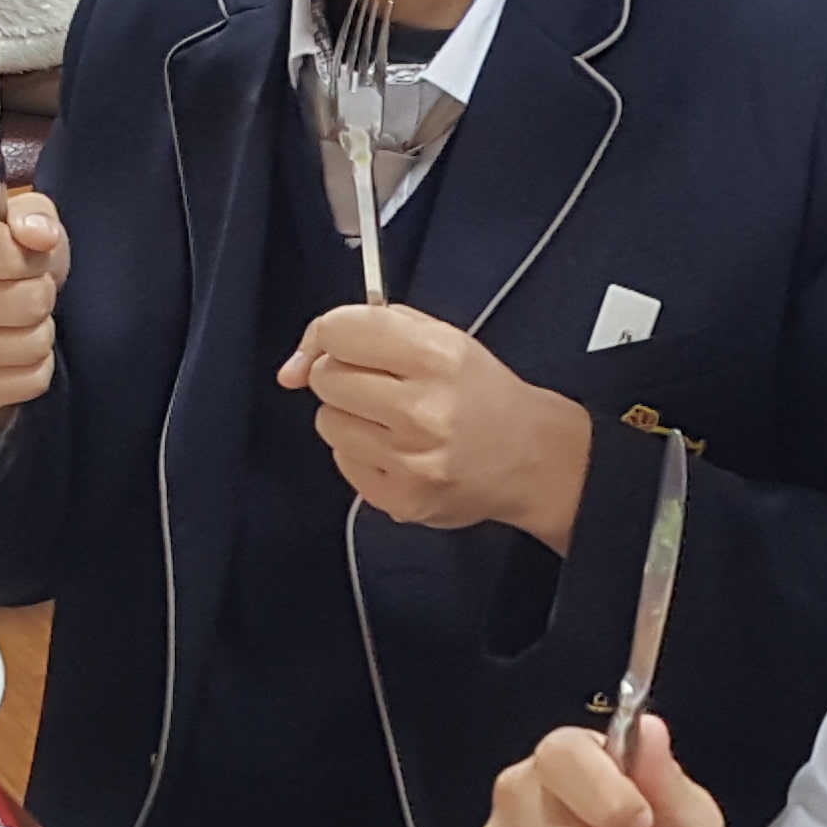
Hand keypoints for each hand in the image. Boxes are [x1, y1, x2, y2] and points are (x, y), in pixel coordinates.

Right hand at [0, 190, 65, 411]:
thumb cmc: (2, 254)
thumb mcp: (20, 215)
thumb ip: (33, 214)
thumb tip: (39, 237)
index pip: (8, 251)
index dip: (34, 255)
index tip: (24, 256)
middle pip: (28, 302)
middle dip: (41, 294)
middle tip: (24, 290)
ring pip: (31, 345)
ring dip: (40, 331)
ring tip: (18, 319)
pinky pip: (29, 382)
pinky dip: (35, 367)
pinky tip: (13, 349)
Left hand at [277, 303, 591, 547]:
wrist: (529, 457)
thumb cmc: (481, 394)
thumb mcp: (442, 337)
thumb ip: (372, 327)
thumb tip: (297, 363)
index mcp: (435, 357)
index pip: (339, 331)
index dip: (329, 335)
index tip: (339, 345)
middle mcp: (422, 410)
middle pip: (326, 379)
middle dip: (343, 377)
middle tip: (381, 385)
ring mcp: (410, 460)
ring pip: (328, 422)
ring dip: (352, 418)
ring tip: (394, 421)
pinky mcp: (400, 499)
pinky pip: (343, 462)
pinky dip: (363, 454)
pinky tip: (399, 450)